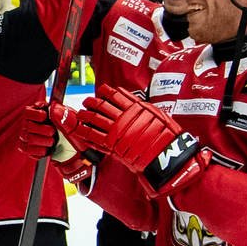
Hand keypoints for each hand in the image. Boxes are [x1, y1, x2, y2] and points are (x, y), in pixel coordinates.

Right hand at [17, 100, 78, 163]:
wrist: (70, 145)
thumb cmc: (67, 127)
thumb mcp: (68, 117)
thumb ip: (61, 113)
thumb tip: (54, 111)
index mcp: (35, 113)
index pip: (27, 112)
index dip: (36, 114)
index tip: (45, 116)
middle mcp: (27, 124)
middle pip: (28, 126)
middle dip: (43, 130)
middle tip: (53, 132)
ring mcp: (26, 137)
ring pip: (29, 139)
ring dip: (44, 141)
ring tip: (53, 141)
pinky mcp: (28, 149)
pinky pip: (29, 150)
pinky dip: (40, 150)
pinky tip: (48, 148)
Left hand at [71, 84, 208, 191]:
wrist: (166, 154)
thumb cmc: (166, 135)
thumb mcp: (156, 114)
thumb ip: (140, 106)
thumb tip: (128, 98)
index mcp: (134, 107)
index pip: (114, 95)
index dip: (105, 92)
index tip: (101, 91)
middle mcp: (123, 117)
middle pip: (101, 106)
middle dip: (91, 102)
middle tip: (87, 101)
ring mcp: (116, 131)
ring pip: (94, 119)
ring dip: (85, 115)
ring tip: (81, 114)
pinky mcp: (112, 145)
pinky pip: (93, 136)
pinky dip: (84, 132)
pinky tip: (80, 130)